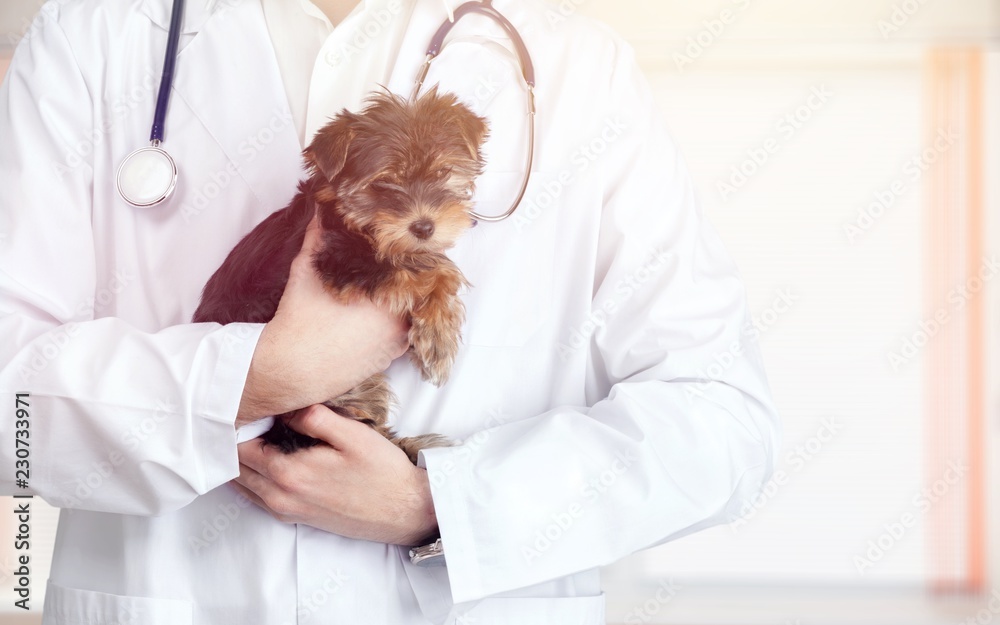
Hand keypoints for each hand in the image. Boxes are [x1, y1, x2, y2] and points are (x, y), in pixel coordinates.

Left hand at [232, 404, 438, 546]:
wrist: (402, 511)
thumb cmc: (381, 472)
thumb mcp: (352, 434)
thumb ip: (314, 417)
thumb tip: (284, 409)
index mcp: (288, 473)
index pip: (238, 445)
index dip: (240, 422)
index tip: (253, 403)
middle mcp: (279, 496)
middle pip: (235, 466)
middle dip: (236, 440)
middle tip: (253, 415)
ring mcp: (285, 510)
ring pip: (243, 483)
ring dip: (244, 459)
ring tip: (261, 432)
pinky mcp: (295, 517)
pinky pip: (258, 496)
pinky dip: (254, 476)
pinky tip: (272, 457)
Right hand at [236, 213, 408, 424]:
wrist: (288, 370)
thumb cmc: (297, 321)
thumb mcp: (306, 272)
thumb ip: (317, 239)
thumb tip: (321, 211)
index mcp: (385, 297)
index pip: (413, 268)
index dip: (409, 255)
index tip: (402, 243)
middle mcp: (398, 321)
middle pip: (416, 292)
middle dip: (408, 278)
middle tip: (398, 262)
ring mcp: (396, 343)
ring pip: (412, 314)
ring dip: (405, 301)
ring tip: (392, 285)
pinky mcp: (388, 360)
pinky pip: (404, 335)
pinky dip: (398, 323)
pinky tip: (384, 312)